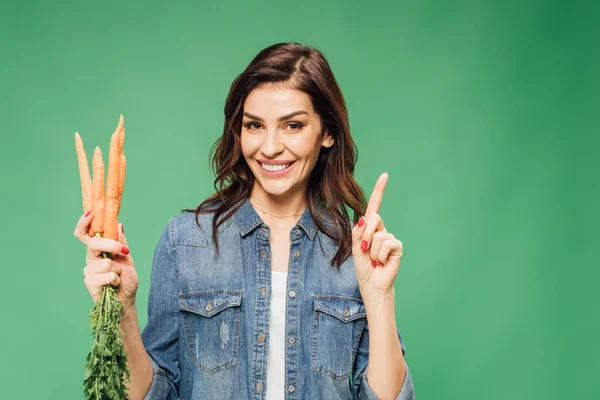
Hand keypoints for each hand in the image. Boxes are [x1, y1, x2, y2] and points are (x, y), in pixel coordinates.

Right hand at [74, 210, 137, 309]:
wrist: (126, 301)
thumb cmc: (125, 280)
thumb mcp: (127, 258)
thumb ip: (121, 243)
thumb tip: (119, 224)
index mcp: (98, 250)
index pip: (85, 234)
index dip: (84, 222)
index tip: (91, 213)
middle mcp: (90, 259)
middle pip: (93, 244)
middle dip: (111, 245)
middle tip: (124, 253)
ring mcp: (88, 271)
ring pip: (104, 263)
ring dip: (117, 270)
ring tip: (118, 278)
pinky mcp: (89, 284)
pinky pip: (106, 276)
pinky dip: (116, 280)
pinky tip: (114, 285)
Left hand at [352, 173, 403, 295]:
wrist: (372, 283)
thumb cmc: (363, 266)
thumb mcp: (354, 247)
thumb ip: (357, 232)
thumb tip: (363, 218)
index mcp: (370, 228)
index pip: (374, 206)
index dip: (379, 190)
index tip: (385, 175)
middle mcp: (381, 230)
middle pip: (373, 218)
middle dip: (365, 234)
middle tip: (364, 249)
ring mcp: (390, 238)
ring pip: (378, 235)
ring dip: (371, 251)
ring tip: (373, 260)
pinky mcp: (397, 247)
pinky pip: (386, 244)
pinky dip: (379, 256)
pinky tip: (381, 262)